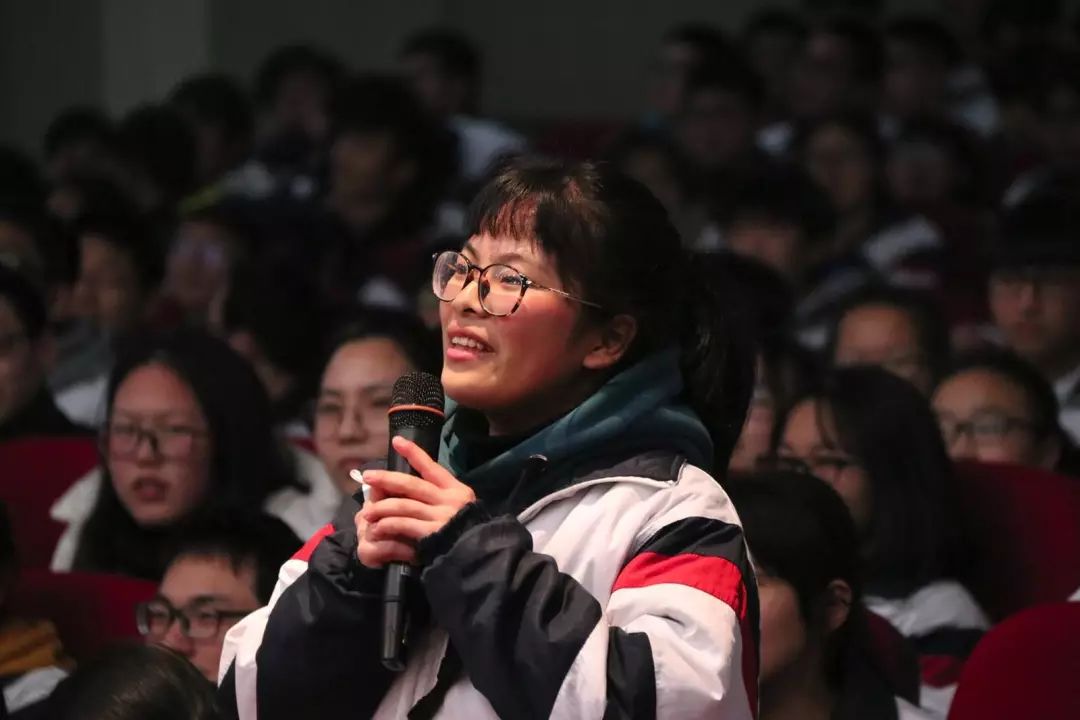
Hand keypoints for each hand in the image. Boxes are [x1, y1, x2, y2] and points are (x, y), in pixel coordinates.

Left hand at [356, 436, 475, 567]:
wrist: (477, 556)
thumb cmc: (465, 531)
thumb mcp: (460, 507)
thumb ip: (441, 497)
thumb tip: (413, 487)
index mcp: (455, 489)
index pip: (432, 467)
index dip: (413, 453)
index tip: (397, 441)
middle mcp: (448, 499)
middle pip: (412, 485)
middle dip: (387, 479)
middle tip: (368, 476)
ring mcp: (440, 516)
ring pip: (404, 505)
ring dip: (382, 507)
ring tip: (367, 511)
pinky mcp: (432, 533)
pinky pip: (404, 524)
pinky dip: (388, 524)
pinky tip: (378, 527)